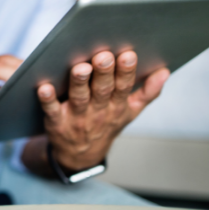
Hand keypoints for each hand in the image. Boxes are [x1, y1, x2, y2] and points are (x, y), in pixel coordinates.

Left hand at [37, 51, 169, 170]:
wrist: (81, 155)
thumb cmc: (106, 123)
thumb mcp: (130, 111)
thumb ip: (147, 92)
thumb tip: (164, 71)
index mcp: (117, 105)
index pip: (124, 87)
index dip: (127, 72)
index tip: (129, 54)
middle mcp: (98, 110)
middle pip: (102, 90)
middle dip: (104, 73)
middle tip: (104, 56)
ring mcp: (77, 117)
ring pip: (79, 98)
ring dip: (80, 83)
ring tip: (80, 68)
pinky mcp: (57, 122)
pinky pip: (52, 110)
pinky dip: (48, 99)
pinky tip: (44, 87)